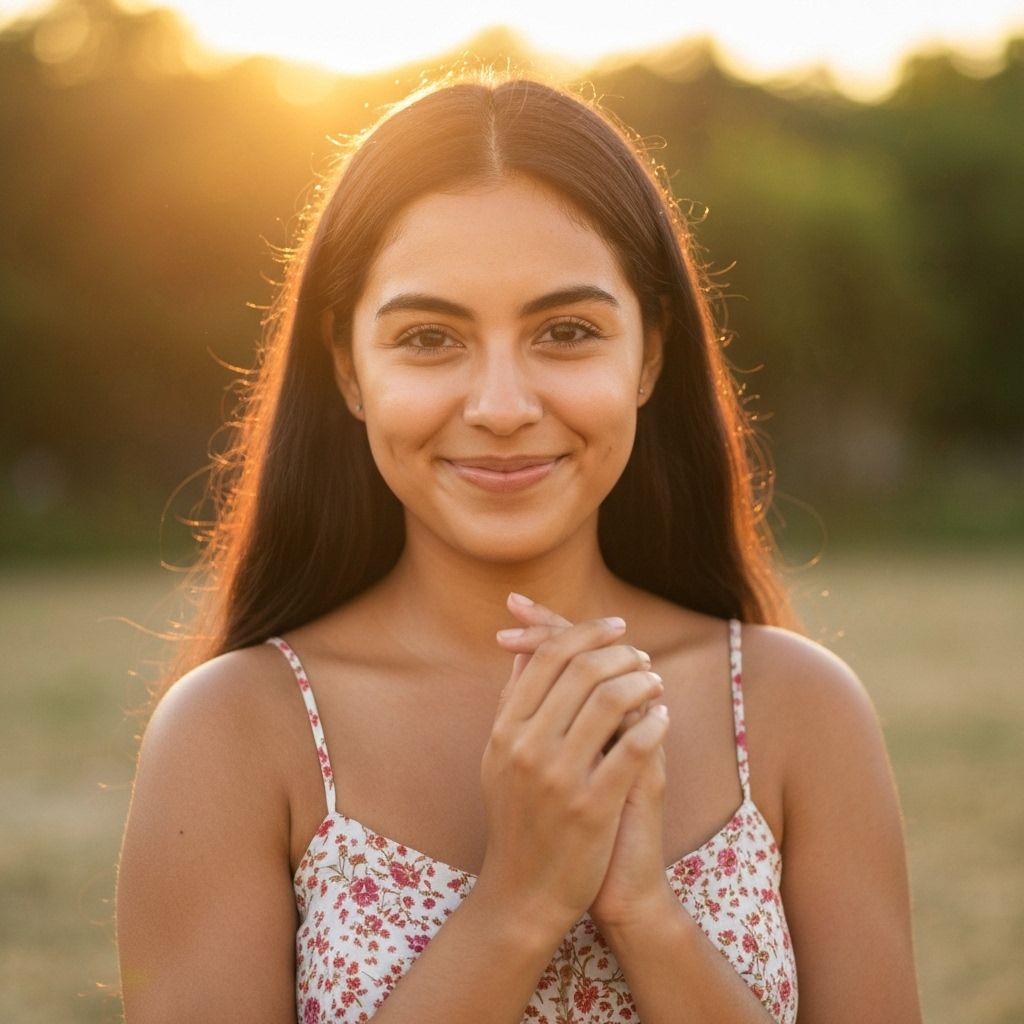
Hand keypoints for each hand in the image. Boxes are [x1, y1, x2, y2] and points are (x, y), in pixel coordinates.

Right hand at [495, 594, 673, 933]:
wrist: (523, 893)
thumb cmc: (517, 817)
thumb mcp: (499, 757)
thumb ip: (513, 701)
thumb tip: (527, 649)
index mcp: (504, 730)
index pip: (547, 657)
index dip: (586, 632)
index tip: (616, 627)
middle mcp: (527, 748)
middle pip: (581, 670)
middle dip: (620, 652)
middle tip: (641, 654)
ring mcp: (559, 777)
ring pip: (610, 700)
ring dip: (641, 681)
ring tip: (654, 681)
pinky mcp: (592, 807)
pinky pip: (633, 748)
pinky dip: (653, 724)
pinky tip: (662, 718)